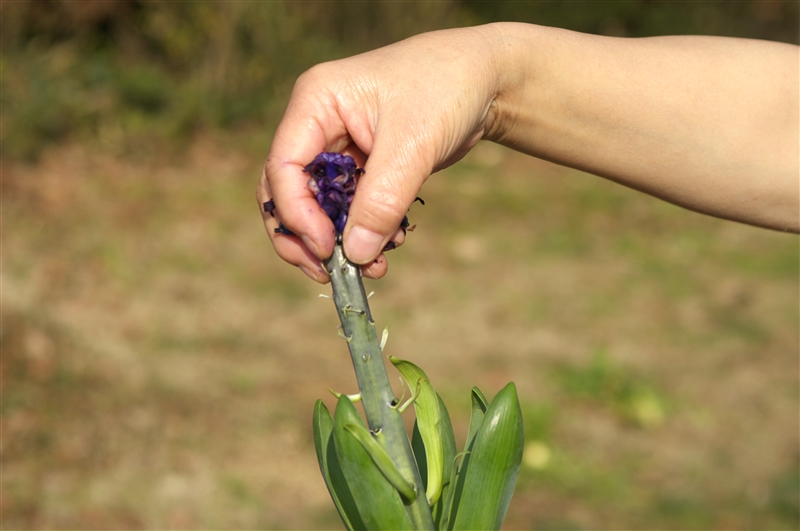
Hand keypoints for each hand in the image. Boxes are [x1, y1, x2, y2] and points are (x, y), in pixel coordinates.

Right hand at [257, 25, 502, 282]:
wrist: (485, 79)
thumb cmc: (446, 90)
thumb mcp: (413, 146)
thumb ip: (381, 201)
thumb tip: (355, 255)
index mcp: (316, 103)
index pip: (284, 167)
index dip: (297, 214)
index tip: (327, 248)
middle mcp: (318, 125)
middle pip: (288, 191)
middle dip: (305, 236)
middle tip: (328, 271)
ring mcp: (338, 147)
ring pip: (319, 206)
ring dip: (341, 240)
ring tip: (376, 265)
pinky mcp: (362, 166)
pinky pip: (350, 208)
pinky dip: (365, 231)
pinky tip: (393, 243)